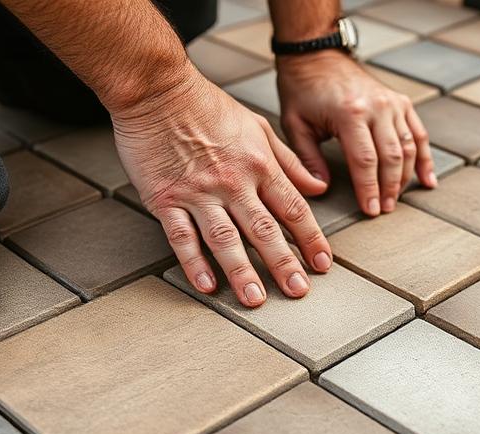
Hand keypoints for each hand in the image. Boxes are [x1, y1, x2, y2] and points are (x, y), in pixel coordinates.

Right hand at [111, 69, 331, 307]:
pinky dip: (194, 262)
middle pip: (264, 230)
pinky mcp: (166, 198)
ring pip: (225, 239)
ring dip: (242, 271)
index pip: (293, 209)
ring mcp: (198, 192)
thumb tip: (318, 187)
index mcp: (259, 165)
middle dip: (284, 264)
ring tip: (255, 299)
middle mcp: (233, 182)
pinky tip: (207, 284)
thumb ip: (289, 161)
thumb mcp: (259, 127)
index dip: (310, 239)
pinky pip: (182, 236)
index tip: (323, 263)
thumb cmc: (208, 106)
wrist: (157, 88)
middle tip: (297, 291)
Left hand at [276, 51, 436, 216]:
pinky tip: (427, 181)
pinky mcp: (401, 102)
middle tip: (384, 210)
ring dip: (405, 178)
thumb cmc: (303, 90)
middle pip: (392, 157)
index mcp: (350, 113)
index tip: (370, 211)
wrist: (318, 54)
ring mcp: (392, 103)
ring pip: (409, 148)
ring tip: (395, 199)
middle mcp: (377, 107)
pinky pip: (419, 134)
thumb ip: (307, 159)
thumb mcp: (295, 125)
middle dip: (389, 188)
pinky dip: (425, 159)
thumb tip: (321, 189)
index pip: (365, 161)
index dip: (369, 189)